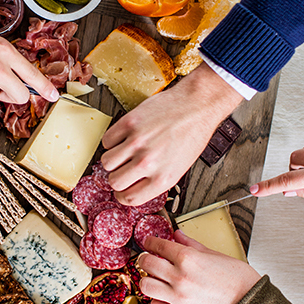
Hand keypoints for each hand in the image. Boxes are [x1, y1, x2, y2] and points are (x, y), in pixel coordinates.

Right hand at [100, 63, 243, 204]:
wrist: (197, 105)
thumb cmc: (193, 134)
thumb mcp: (180, 167)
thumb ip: (156, 179)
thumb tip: (135, 186)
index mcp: (163, 178)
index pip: (130, 198)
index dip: (122, 195)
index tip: (121, 190)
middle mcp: (148, 163)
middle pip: (114, 181)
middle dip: (116, 177)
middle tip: (121, 170)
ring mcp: (137, 142)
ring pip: (106, 162)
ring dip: (112, 159)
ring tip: (123, 153)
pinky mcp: (130, 123)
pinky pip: (107, 140)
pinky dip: (112, 141)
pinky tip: (124, 138)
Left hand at [137, 231, 260, 303]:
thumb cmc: (237, 279)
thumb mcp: (214, 254)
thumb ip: (191, 244)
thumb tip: (177, 235)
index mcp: (188, 258)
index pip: (157, 245)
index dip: (150, 242)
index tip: (149, 243)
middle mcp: (180, 278)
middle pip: (146, 264)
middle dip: (145, 259)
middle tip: (148, 260)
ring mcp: (178, 299)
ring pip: (145, 286)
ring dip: (149, 281)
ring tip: (156, 281)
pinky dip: (157, 303)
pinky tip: (164, 299)